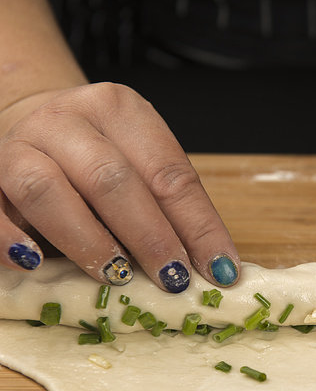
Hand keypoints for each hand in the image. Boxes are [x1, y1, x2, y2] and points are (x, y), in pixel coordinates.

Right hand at [0, 82, 239, 291]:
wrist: (30, 129)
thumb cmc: (98, 160)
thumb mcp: (141, 169)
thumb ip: (171, 210)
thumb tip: (215, 268)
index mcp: (120, 111)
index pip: (169, 173)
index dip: (198, 226)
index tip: (220, 269)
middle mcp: (67, 119)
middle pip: (111, 179)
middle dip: (149, 236)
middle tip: (173, 279)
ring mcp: (19, 144)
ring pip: (47, 188)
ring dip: (86, 240)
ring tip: (117, 276)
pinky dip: (9, 238)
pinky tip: (33, 264)